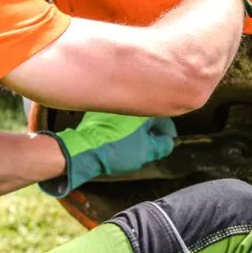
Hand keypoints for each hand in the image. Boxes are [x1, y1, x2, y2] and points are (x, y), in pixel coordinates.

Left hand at [38, 112, 176, 196]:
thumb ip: (162, 145)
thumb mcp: (147, 152)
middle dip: (150, 130)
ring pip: (131, 115)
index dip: (166, 135)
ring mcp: (112, 104)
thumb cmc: (117, 150)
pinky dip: (120, 125)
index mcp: (144, 108)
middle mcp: (129, 100)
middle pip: (147, 116)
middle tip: (150, 145)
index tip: (165, 143)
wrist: (85, 150)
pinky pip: (116, 117)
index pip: (164, 120)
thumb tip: (166, 142)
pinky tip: (118, 138)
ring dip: (135, 127)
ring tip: (133, 143)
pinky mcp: (98, 109)